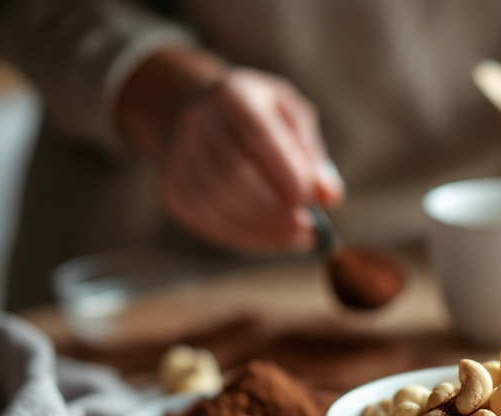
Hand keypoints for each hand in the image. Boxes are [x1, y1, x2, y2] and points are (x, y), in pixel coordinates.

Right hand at [158, 68, 342, 251]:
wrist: (198, 112)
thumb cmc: (258, 115)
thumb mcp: (291, 116)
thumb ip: (312, 153)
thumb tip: (329, 195)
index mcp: (232, 94)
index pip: (256, 134)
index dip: (286, 172)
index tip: (312, 200)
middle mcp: (197, 121)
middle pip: (235, 175)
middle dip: (276, 208)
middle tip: (307, 227)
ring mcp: (178, 157)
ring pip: (220, 204)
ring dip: (264, 228)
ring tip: (296, 234)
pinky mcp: (172, 190)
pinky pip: (209, 222)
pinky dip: (245, 236)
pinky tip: (270, 235)